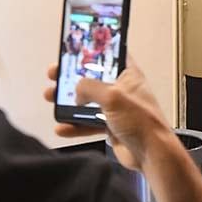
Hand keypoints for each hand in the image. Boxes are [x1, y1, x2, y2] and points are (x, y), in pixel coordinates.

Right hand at [43, 58, 172, 170]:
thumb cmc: (139, 120)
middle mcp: (121, 90)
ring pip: (87, 101)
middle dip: (71, 77)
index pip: (111, 54)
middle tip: (54, 74)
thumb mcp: (113, 96)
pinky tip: (61, 127)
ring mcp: (115, 109)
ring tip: (50, 98)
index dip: (95, 49)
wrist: (151, 154)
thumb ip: (90, 87)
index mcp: (128, 75)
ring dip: (68, 101)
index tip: (76, 47)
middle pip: (92, 78)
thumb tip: (76, 90)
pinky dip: (74, 125)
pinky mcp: (110, 127)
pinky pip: (87, 124)